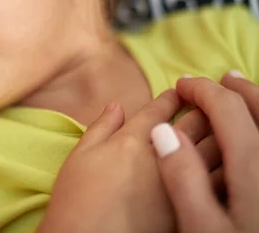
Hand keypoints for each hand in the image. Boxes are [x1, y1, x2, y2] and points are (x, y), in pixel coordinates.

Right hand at [37, 90, 218, 232]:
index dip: (173, 97)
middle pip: (197, 122)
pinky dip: (225, 163)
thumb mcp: (79, 157)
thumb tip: (117, 106)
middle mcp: (164, 156)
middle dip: (203, 107)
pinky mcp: (192, 208)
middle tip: (203, 102)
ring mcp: (183, 184)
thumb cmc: (77, 199)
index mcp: (134, 139)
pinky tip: (223, 161)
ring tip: (218, 126)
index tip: (178, 92)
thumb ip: (100, 128)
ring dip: (220, 131)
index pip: (162, 109)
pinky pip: (221, 178)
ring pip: (217, 147)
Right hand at [152, 73, 258, 232]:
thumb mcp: (201, 227)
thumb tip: (164, 132)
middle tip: (211, 82)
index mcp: (252, 167)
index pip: (227, 109)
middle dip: (233, 89)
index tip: (180, 85)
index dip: (202, 91)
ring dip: (258, 100)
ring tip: (239, 92)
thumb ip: (182, 178)